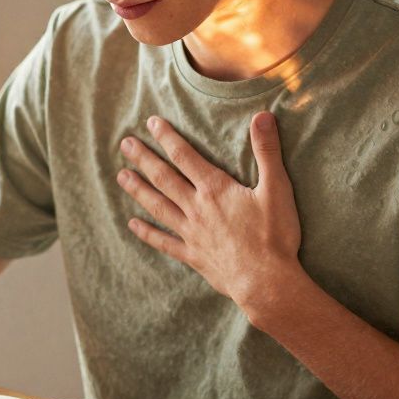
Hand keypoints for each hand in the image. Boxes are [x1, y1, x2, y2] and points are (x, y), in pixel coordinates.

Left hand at [117, 112, 301, 315]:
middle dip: (144, 159)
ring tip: (121, 176)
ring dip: (139, 190)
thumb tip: (263, 116)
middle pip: (164, 179)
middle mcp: (197, 208)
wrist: (266, 281)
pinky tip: (132, 225)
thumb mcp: (277, 188)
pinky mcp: (193, 256)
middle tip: (125, 144)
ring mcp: (192, 233)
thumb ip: (267, 151)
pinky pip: (164, 242)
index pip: (185, 156)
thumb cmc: (274, 236)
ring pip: (158, 207)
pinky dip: (147, 233)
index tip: (151, 123)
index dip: (167, 138)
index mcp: (215, 190)